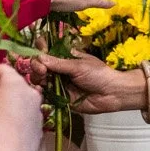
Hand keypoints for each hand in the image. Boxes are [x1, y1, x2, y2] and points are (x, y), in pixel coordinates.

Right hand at [0, 62, 43, 150]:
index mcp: (14, 83)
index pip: (3, 69)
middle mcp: (30, 93)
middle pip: (18, 84)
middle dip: (6, 89)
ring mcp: (38, 111)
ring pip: (26, 101)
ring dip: (16, 104)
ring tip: (3, 115)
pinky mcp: (41, 128)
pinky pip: (29, 117)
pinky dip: (21, 119)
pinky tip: (11, 130)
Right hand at [31, 50, 146, 114]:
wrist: (112, 93)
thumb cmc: (99, 74)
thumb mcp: (78, 66)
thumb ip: (58, 63)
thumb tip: (39, 57)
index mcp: (65, 58)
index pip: (46, 52)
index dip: (40, 52)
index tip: (39, 54)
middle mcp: (60, 70)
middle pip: (40, 67)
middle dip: (36, 67)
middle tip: (41, 71)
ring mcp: (59, 84)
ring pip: (41, 81)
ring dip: (37, 79)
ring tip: (41, 80)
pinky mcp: (61, 98)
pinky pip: (47, 95)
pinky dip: (41, 93)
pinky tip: (41, 90)